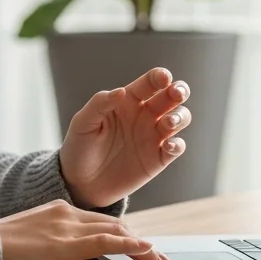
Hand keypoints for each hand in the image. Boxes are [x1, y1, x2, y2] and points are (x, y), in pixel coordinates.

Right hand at [0, 200, 168, 259]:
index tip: (141, 246)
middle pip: (114, 225)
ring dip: (142, 247)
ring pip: (116, 233)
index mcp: (58, 209)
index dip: (125, 234)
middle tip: (159, 257)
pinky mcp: (66, 244)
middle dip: (140, 241)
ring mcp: (68, 226)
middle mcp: (67, 213)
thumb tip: (62, 251)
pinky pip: (107, 243)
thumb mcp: (31, 238)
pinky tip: (145, 251)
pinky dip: (131, 246)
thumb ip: (51, 239)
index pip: (101, 221)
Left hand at [58, 67, 190, 208]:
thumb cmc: (80, 147)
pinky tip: (168, 146)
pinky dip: (177, 145)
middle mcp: (145, 115)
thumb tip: (120, 90)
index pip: (149, 83)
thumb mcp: (83, 123)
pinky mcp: (158, 158)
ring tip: (169, 122)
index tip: (164, 78)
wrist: (81, 182)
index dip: (159, 77)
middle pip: (171, 96)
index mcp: (128, 101)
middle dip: (179, 91)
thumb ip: (99, 104)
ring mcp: (153, 136)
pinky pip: (177, 147)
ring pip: (180, 118)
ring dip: (180, 116)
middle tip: (177, 93)